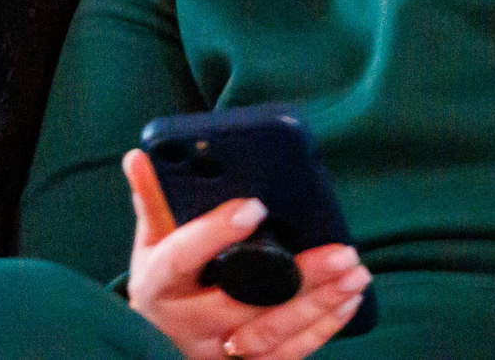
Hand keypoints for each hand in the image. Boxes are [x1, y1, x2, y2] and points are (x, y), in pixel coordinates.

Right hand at [123, 150, 369, 359]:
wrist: (151, 345)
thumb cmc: (163, 283)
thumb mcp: (151, 244)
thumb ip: (152, 202)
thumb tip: (139, 156)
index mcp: (158, 283)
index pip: (182, 258)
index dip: (216, 233)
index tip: (255, 206)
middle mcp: (186, 324)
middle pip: (243, 302)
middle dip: (299, 278)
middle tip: (343, 252)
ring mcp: (215, 353)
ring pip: (271, 332)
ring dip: (320, 304)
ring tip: (356, 273)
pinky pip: (285, 355)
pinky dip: (321, 330)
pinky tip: (348, 301)